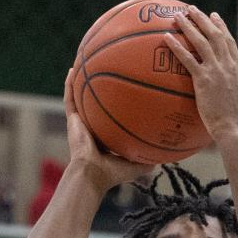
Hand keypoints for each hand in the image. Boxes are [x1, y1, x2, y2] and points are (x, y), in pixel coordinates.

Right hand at [64, 69, 154, 187]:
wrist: (92, 174)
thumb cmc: (114, 174)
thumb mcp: (137, 166)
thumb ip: (150, 159)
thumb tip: (168, 155)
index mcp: (107, 138)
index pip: (113, 118)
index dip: (119, 107)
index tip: (127, 93)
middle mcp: (94, 128)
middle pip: (97, 104)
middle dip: (101, 88)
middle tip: (108, 71)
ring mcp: (81, 123)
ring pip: (80, 97)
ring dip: (82, 81)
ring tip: (85, 62)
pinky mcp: (72, 121)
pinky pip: (70, 98)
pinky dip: (70, 85)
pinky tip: (73, 69)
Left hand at [165, 5, 237, 140]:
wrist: (235, 129)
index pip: (229, 42)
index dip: (221, 27)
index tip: (214, 16)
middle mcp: (227, 65)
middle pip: (214, 35)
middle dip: (203, 19)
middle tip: (192, 9)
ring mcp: (216, 71)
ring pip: (201, 42)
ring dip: (189, 26)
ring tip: (178, 16)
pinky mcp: (203, 80)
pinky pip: (188, 59)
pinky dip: (177, 46)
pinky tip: (167, 38)